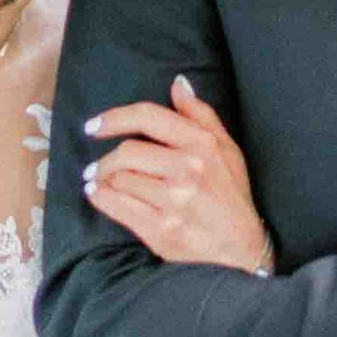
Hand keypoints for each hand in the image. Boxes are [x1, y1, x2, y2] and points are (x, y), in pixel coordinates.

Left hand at [84, 80, 273, 273]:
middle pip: (127, 151)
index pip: (148, 117)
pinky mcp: (161, 230)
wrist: (242, 253)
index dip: (114, 118)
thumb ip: (201, 116)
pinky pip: (115, 204)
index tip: (94, 126)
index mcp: (203, 146)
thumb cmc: (232, 198)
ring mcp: (174, 202)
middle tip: (98, 167)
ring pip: (119, 178)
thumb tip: (178, 84)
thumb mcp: (227, 151)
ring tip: (102, 183)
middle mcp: (188, 170)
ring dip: (104, 180)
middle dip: (106, 159)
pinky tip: (98, 195)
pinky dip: (100, 197)